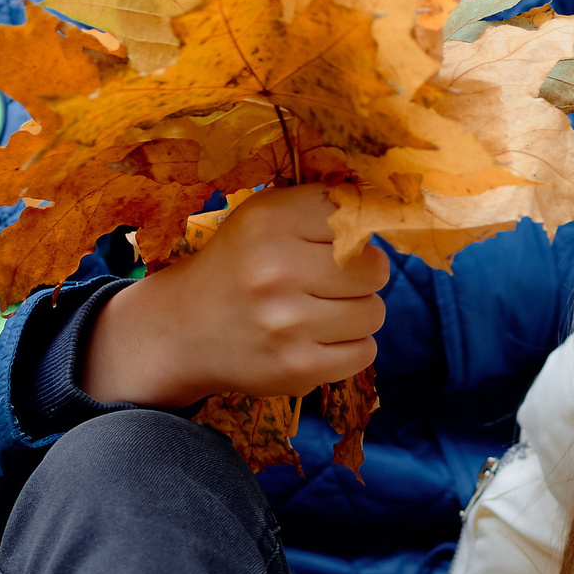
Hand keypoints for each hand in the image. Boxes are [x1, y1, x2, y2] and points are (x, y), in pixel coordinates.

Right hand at [81, 185, 389, 407]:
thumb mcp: (265, 218)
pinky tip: (319, 340)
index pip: (356, 215)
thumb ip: (323, 206)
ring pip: (375, 312)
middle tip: (327, 282)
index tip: (329, 243)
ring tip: (320, 311)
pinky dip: (349, 348)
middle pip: (375, 268)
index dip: (351, 232)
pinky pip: (365, 353)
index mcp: (270, 221)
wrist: (182, 331)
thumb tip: (391, 206)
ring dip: (356, 313)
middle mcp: (277, 270)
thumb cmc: (238, 266)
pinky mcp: (296, 368)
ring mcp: (287, 323)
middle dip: (360, 276)